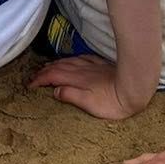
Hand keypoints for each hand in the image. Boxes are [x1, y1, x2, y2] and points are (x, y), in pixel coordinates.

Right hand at [29, 54, 146, 120]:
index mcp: (77, 80)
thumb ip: (71, 96)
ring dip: (55, 64)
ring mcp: (91, 66)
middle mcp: (82, 70)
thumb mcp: (90, 105)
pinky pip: (80, 58)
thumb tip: (55, 90)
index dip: (40, 79)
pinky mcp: (100, 64)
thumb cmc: (113, 103)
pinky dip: (70, 60)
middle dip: (44, 71)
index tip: (29, 85)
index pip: (53, 77)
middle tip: (34, 76)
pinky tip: (70, 60)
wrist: (135, 88)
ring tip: (46, 67)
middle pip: (58, 67)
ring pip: (68, 61)